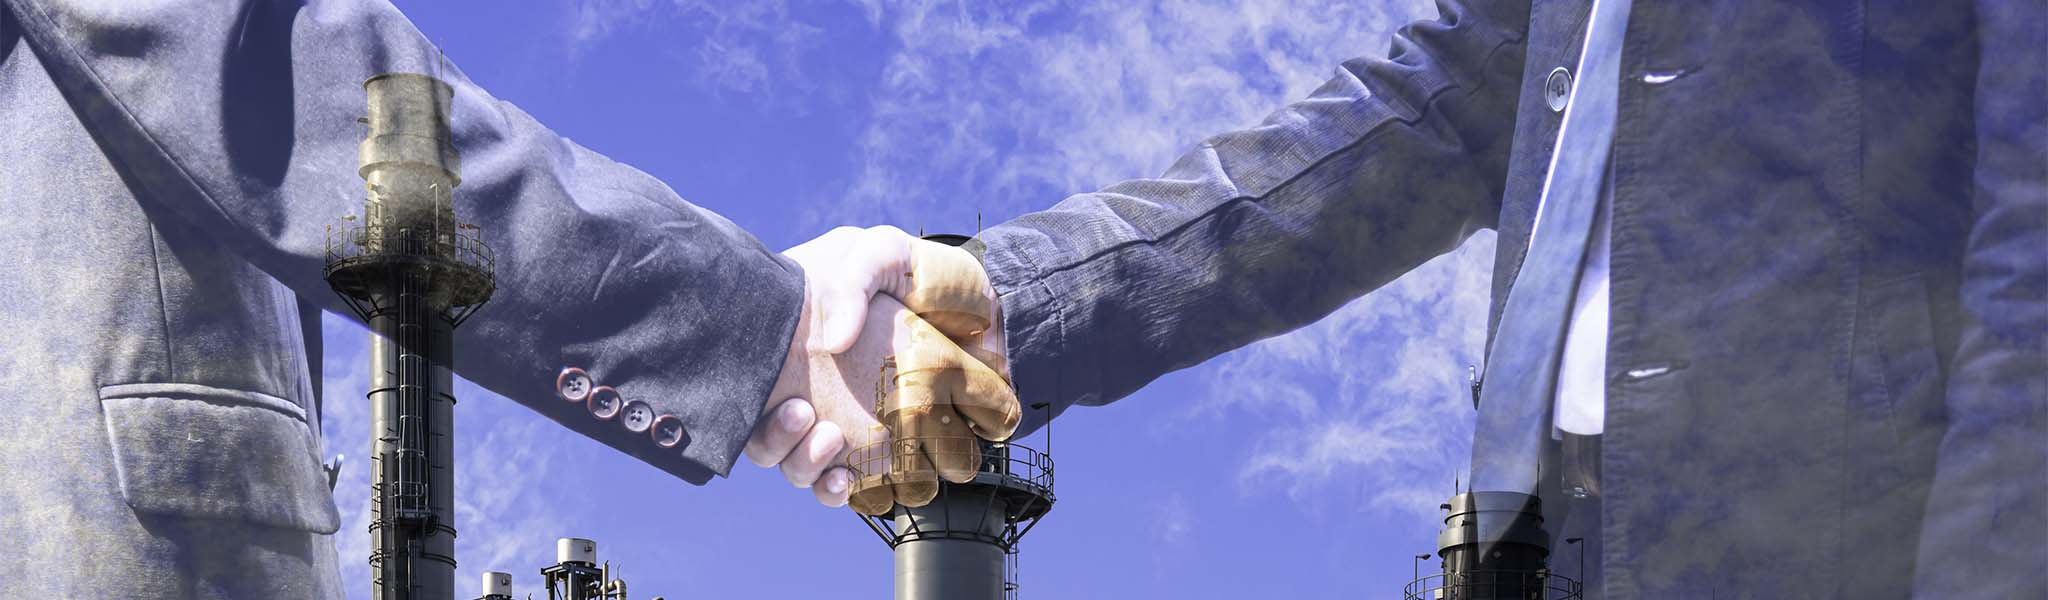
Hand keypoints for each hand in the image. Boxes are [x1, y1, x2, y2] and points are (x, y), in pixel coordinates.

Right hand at [748, 227, 1010, 508]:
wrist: (966, 295)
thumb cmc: (912, 272)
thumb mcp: (878, 253)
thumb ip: (854, 282)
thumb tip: (834, 341)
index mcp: (793, 347)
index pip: (752, 388)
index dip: (751, 406)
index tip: (783, 396)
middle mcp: (806, 390)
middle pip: (766, 438)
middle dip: (775, 439)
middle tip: (804, 414)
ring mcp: (838, 420)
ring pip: (798, 466)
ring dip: (806, 465)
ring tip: (833, 441)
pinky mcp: (876, 446)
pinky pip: (844, 483)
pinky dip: (840, 489)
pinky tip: (852, 478)